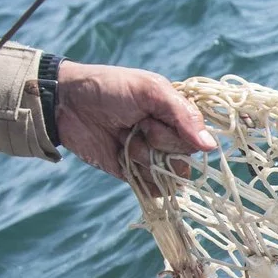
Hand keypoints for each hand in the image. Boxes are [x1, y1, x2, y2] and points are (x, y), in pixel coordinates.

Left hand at [56, 61, 216, 179]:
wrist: (67, 104)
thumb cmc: (111, 89)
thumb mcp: (151, 91)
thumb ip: (183, 115)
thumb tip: (211, 147)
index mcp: (179, 115)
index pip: (199, 137)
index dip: (181, 133)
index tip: (156, 117)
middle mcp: (170, 137)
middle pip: (185, 158)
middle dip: (160, 142)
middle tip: (137, 124)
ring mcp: (152, 158)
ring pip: (169, 175)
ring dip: (145, 159)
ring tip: (125, 139)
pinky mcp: (134, 174)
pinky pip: (152, 189)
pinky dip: (139, 176)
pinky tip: (122, 157)